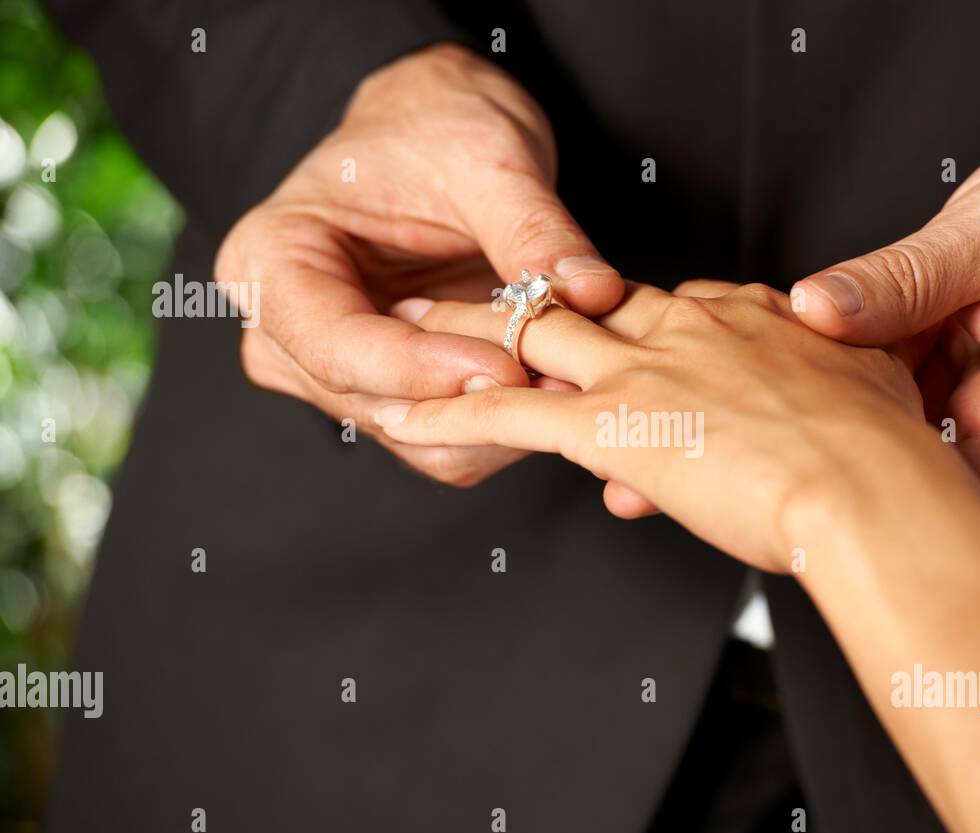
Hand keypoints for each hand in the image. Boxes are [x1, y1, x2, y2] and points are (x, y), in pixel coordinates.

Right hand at [214, 43, 621, 485]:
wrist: (437, 134)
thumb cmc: (436, 128)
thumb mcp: (486, 158)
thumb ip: (531, 228)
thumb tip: (590, 292)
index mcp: (270, 262)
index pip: (338, 346)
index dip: (424, 370)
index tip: (507, 366)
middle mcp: (285, 334)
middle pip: (377, 405)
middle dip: (474, 399)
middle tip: (563, 375)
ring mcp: (334, 375)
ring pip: (418, 437)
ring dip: (498, 418)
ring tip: (568, 373)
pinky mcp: (390, 396)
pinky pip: (448, 439)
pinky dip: (505, 421)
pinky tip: (553, 383)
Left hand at [373, 280, 932, 571]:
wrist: (874, 492)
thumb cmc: (888, 461)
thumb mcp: (867, 401)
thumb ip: (830, 391)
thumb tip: (818, 409)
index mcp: (749, 318)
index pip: (672, 306)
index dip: (636, 325)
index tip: (621, 338)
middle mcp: (686, 328)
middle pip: (588, 299)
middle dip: (535, 297)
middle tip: (488, 292)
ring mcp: (642, 371)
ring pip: (530, 334)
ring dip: (469, 331)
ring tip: (414, 325)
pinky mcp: (608, 426)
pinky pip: (507, 411)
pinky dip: (451, 409)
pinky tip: (409, 411)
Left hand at [791, 127, 979, 512]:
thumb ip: (907, 276)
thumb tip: (815, 311)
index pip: (943, 494)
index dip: (865, 482)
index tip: (802, 444)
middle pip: (906, 474)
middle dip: (837, 440)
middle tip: (780, 394)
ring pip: (891, 435)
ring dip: (843, 403)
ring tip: (797, 365)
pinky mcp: (958, 389)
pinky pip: (895, 396)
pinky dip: (861, 371)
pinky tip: (829, 345)